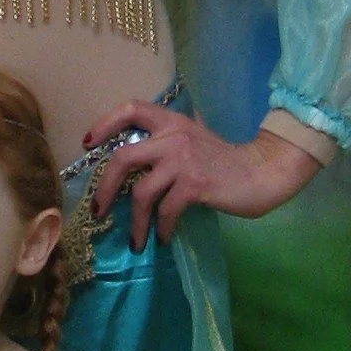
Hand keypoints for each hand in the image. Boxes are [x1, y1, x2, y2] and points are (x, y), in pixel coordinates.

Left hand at [84, 102, 321, 249]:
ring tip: (136, 241)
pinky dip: (161, 229)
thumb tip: (132, 168)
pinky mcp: (195, 184)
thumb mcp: (194, 140)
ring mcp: (183, 160)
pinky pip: (165, 211)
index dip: (105, 123)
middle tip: (98, 210)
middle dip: (103, 188)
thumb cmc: (225, 162)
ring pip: (141, 192)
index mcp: (172, 122)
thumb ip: (167, 144)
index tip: (88, 144)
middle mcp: (174, 136)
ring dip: (134, 223)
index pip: (132, 109)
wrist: (262, 172)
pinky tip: (162, 239)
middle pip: (122, 158)